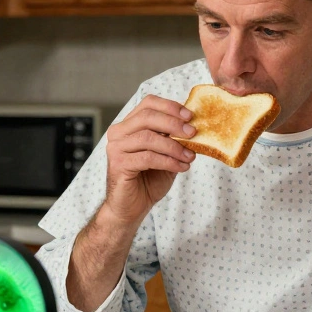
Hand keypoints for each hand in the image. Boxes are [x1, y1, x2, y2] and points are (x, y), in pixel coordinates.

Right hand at [102, 95, 196, 224]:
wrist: (132, 208)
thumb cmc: (149, 180)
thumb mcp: (166, 154)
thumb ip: (174, 139)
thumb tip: (195, 126)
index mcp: (129, 125)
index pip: (148, 103)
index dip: (170, 106)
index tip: (190, 116)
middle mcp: (118, 132)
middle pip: (147, 116)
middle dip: (174, 124)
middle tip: (193, 133)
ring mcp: (116, 148)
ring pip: (148, 137)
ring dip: (173, 146)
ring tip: (189, 157)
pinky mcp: (118, 164)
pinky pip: (147, 157)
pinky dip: (168, 161)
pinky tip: (181, 168)